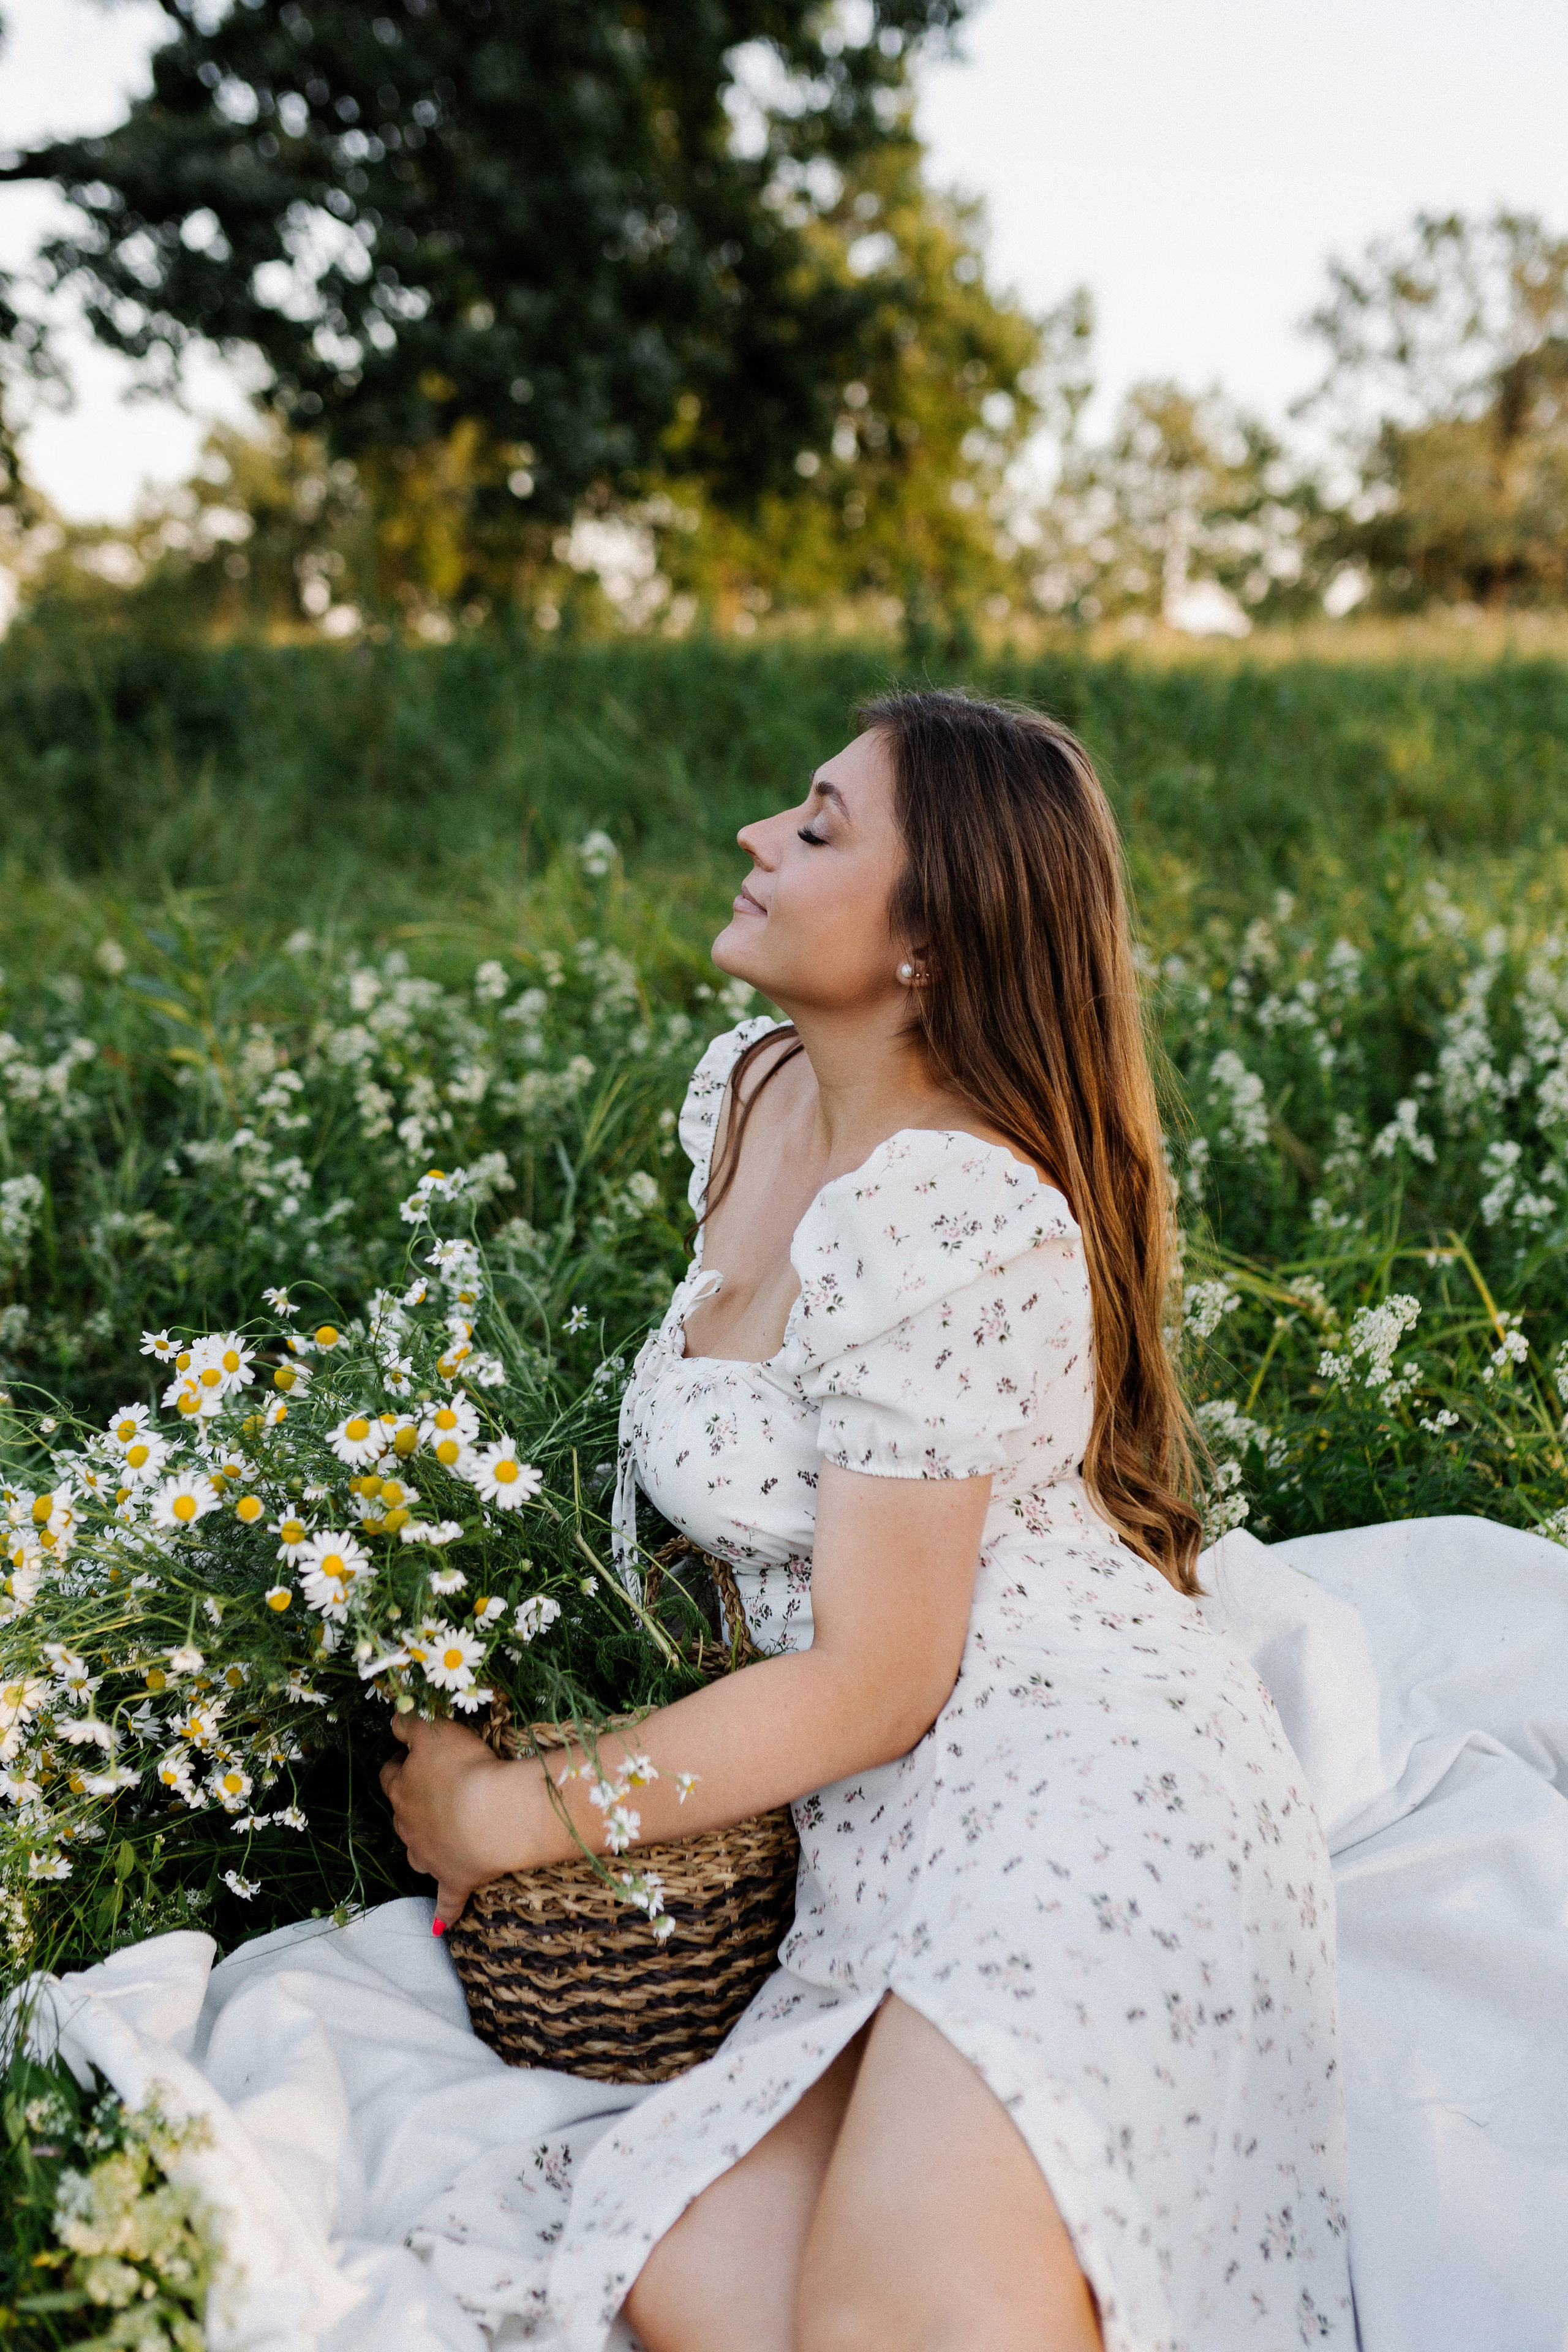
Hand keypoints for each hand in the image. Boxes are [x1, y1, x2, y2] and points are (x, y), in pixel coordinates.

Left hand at [378, 1712, 543, 1929]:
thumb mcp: (434, 1731)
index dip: (399, 1764)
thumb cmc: (463, 1767)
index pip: (390, 1774)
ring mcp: (431, 1857)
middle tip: (434, 1791)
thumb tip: (392, 1720)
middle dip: (412, 1805)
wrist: (492, 1815)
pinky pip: (446, 1902)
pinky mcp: (455, 1880)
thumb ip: (410, 1722)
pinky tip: (439, 1927)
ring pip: (417, 1855)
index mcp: (402, 1788)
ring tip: (436, 1840)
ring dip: (423, 1849)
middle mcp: (409, 1826)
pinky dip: (443, 1913)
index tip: (409, 1756)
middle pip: (402, 1815)